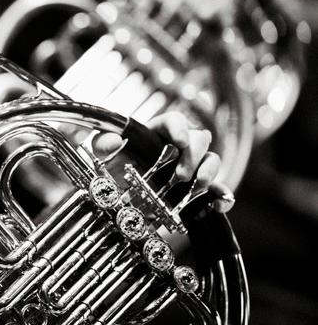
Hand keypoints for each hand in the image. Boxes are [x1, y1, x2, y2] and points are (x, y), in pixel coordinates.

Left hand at [91, 111, 229, 211]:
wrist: (121, 198)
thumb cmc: (115, 168)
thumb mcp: (103, 155)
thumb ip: (102, 143)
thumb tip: (114, 141)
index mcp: (158, 132)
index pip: (175, 120)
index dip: (180, 128)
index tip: (179, 141)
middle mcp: (179, 147)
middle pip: (199, 139)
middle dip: (193, 155)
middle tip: (181, 174)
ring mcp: (192, 168)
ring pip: (212, 160)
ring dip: (210, 171)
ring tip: (199, 185)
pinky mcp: (198, 190)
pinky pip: (218, 190)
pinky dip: (222, 196)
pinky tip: (219, 204)